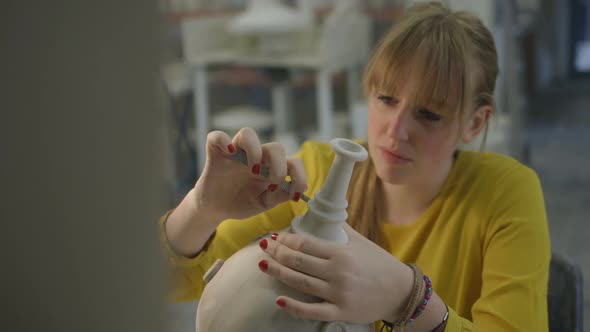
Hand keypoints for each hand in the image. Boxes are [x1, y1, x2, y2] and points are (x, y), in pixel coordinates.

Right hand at [193, 127, 306, 220]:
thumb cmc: (241, 202)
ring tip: (253, 170)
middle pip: (275, 147)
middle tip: (272, 183)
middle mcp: (256, 156)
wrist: (216, 208)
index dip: (299, 175)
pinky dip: (223, 140)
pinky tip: (229, 152)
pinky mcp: (216, 152)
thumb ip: (280, 196)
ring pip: (248, 133)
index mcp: (271, 167)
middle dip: (279, 166)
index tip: (295, 194)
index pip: (293, 162)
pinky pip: (217, 137)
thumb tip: (300, 190)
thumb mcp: (264, 202)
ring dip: (255, 151)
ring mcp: (236, 152)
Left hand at [258, 224, 413, 323]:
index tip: (274, 237)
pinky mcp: (341, 311)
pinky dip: (294, 306)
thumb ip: (341, 230)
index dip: (286, 240)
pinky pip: (312, 311)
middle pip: (298, 260)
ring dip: (278, 272)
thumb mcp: (361, 242)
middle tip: (263, 247)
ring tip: (262, 264)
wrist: (400, 291)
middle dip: (277, 253)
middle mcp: (337, 271)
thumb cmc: (380, 264)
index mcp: (341, 252)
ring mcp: (338, 293)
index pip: (305, 243)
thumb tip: (323, 215)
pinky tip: (280, 299)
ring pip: (300, 282)